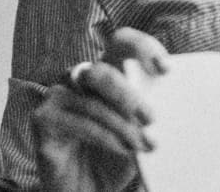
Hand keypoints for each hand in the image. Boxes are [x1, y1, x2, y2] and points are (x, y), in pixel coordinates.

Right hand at [32, 28, 169, 191]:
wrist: (89, 187)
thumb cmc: (117, 152)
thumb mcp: (140, 129)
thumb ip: (150, 108)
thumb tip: (176, 98)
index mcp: (108, 67)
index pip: (121, 42)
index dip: (143, 48)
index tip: (165, 70)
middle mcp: (79, 76)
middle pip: (101, 71)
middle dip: (129, 95)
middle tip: (152, 118)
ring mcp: (58, 95)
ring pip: (92, 103)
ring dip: (123, 126)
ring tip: (145, 145)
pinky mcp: (43, 119)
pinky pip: (78, 123)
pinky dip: (105, 137)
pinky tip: (122, 148)